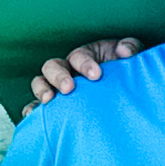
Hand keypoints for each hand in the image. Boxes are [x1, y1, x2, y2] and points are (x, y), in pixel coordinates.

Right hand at [24, 37, 141, 107]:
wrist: (125, 97)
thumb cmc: (126, 74)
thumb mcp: (133, 58)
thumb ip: (131, 48)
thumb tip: (123, 51)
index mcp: (84, 57)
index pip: (78, 55)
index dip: (85, 64)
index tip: (96, 75)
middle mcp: (67, 70)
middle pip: (52, 67)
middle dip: (59, 76)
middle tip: (69, 89)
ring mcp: (58, 88)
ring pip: (40, 83)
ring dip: (42, 90)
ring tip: (49, 101)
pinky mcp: (54, 106)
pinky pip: (36, 106)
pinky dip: (32, 109)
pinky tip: (32, 117)